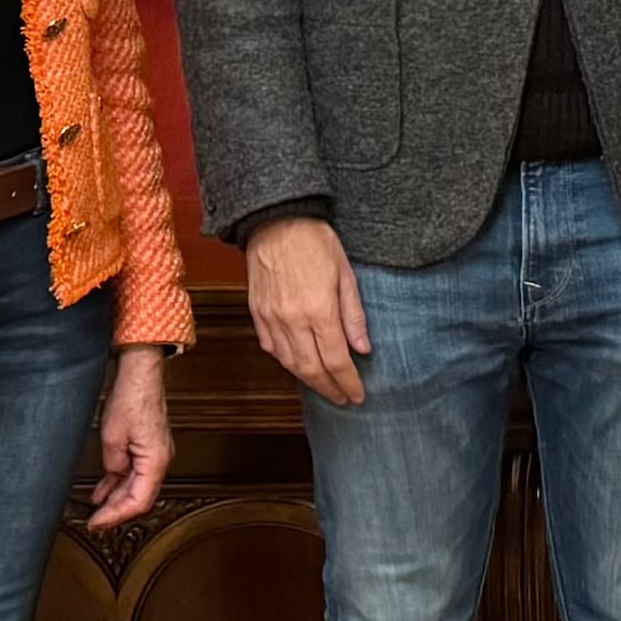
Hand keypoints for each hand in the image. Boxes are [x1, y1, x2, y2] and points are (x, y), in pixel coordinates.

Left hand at [84, 346, 173, 527]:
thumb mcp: (112, 436)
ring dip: (116, 499)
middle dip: (116, 512)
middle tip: (95, 522)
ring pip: (136, 487)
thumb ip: (113, 465)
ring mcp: (154, 454)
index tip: (97, 522)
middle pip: (139, 497)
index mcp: (156, 461)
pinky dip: (118, 484)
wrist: (140, 374)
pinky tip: (102, 492)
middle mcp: (160, 460)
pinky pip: (134, 473)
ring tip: (96, 511)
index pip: (139, 501)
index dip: (116, 515)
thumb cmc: (133, 397)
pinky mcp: (146, 447)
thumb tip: (113, 478)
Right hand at [246, 214, 371, 404]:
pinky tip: (299, 365)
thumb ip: (354, 315)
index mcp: (319, 311)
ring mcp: (271, 318)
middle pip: (312, 369)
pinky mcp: (257, 313)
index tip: (358, 395)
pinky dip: (286, 362)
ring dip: (309, 381)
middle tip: (343, 399)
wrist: (277, 221)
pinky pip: (271, 348)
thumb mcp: (346, 274)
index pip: (337, 360)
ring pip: (290, 363)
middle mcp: (293, 320)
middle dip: (330, 389)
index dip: (348, 382)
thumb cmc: (315, 242)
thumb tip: (363, 349)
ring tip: (325, 387)